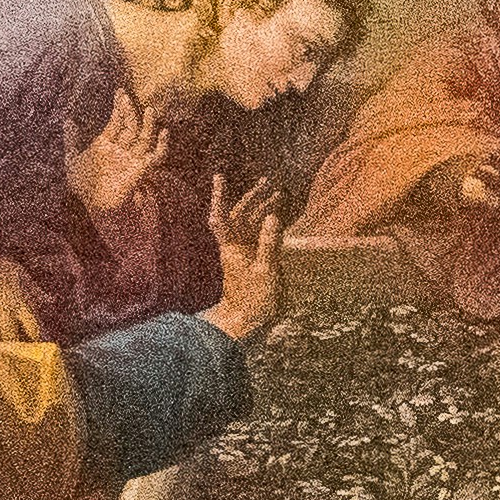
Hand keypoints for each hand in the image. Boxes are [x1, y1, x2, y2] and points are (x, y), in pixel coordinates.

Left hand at [67, 90, 175, 224]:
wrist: (92, 205)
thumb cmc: (83, 186)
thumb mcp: (72, 160)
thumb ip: (72, 140)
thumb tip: (68, 120)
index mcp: (106, 144)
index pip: (116, 121)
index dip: (118, 107)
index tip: (120, 92)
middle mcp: (121, 149)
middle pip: (130, 126)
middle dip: (129, 111)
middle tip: (127, 97)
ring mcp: (131, 158)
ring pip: (144, 137)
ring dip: (148, 123)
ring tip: (150, 110)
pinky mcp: (141, 170)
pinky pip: (156, 156)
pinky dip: (162, 145)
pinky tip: (164, 133)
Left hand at [213, 187, 292, 334]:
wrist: (244, 323)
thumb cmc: (252, 300)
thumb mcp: (264, 271)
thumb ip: (269, 243)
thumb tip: (273, 216)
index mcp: (231, 247)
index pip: (221, 217)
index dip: (220, 196)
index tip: (220, 177)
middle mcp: (234, 247)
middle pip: (240, 215)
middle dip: (253, 197)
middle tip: (268, 182)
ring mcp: (242, 253)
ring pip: (250, 225)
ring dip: (263, 210)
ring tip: (278, 196)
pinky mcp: (251, 261)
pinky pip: (258, 237)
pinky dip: (267, 226)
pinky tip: (278, 218)